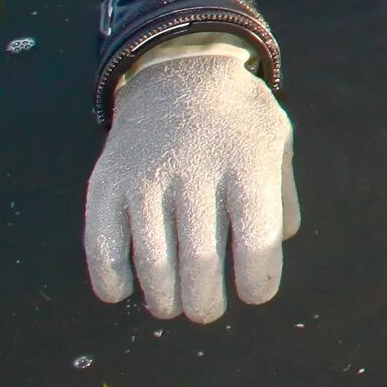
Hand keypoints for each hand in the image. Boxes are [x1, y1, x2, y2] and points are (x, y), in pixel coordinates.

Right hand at [83, 43, 298, 323]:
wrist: (178, 74)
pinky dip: (111, 278)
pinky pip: (104, 245)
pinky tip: (123, 290)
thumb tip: (280, 243)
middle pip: (202, 260)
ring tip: (173, 306)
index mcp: (248, 164)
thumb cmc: (236, 120)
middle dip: (206, 301)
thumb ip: (282, 194)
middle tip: (208, 312)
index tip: (256, 295)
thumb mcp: (275, 142)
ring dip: (163, 297)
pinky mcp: (107, 184)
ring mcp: (147, 179)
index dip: (258, 280)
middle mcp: (197, 172)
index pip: (257, 240)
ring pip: (153, 261)